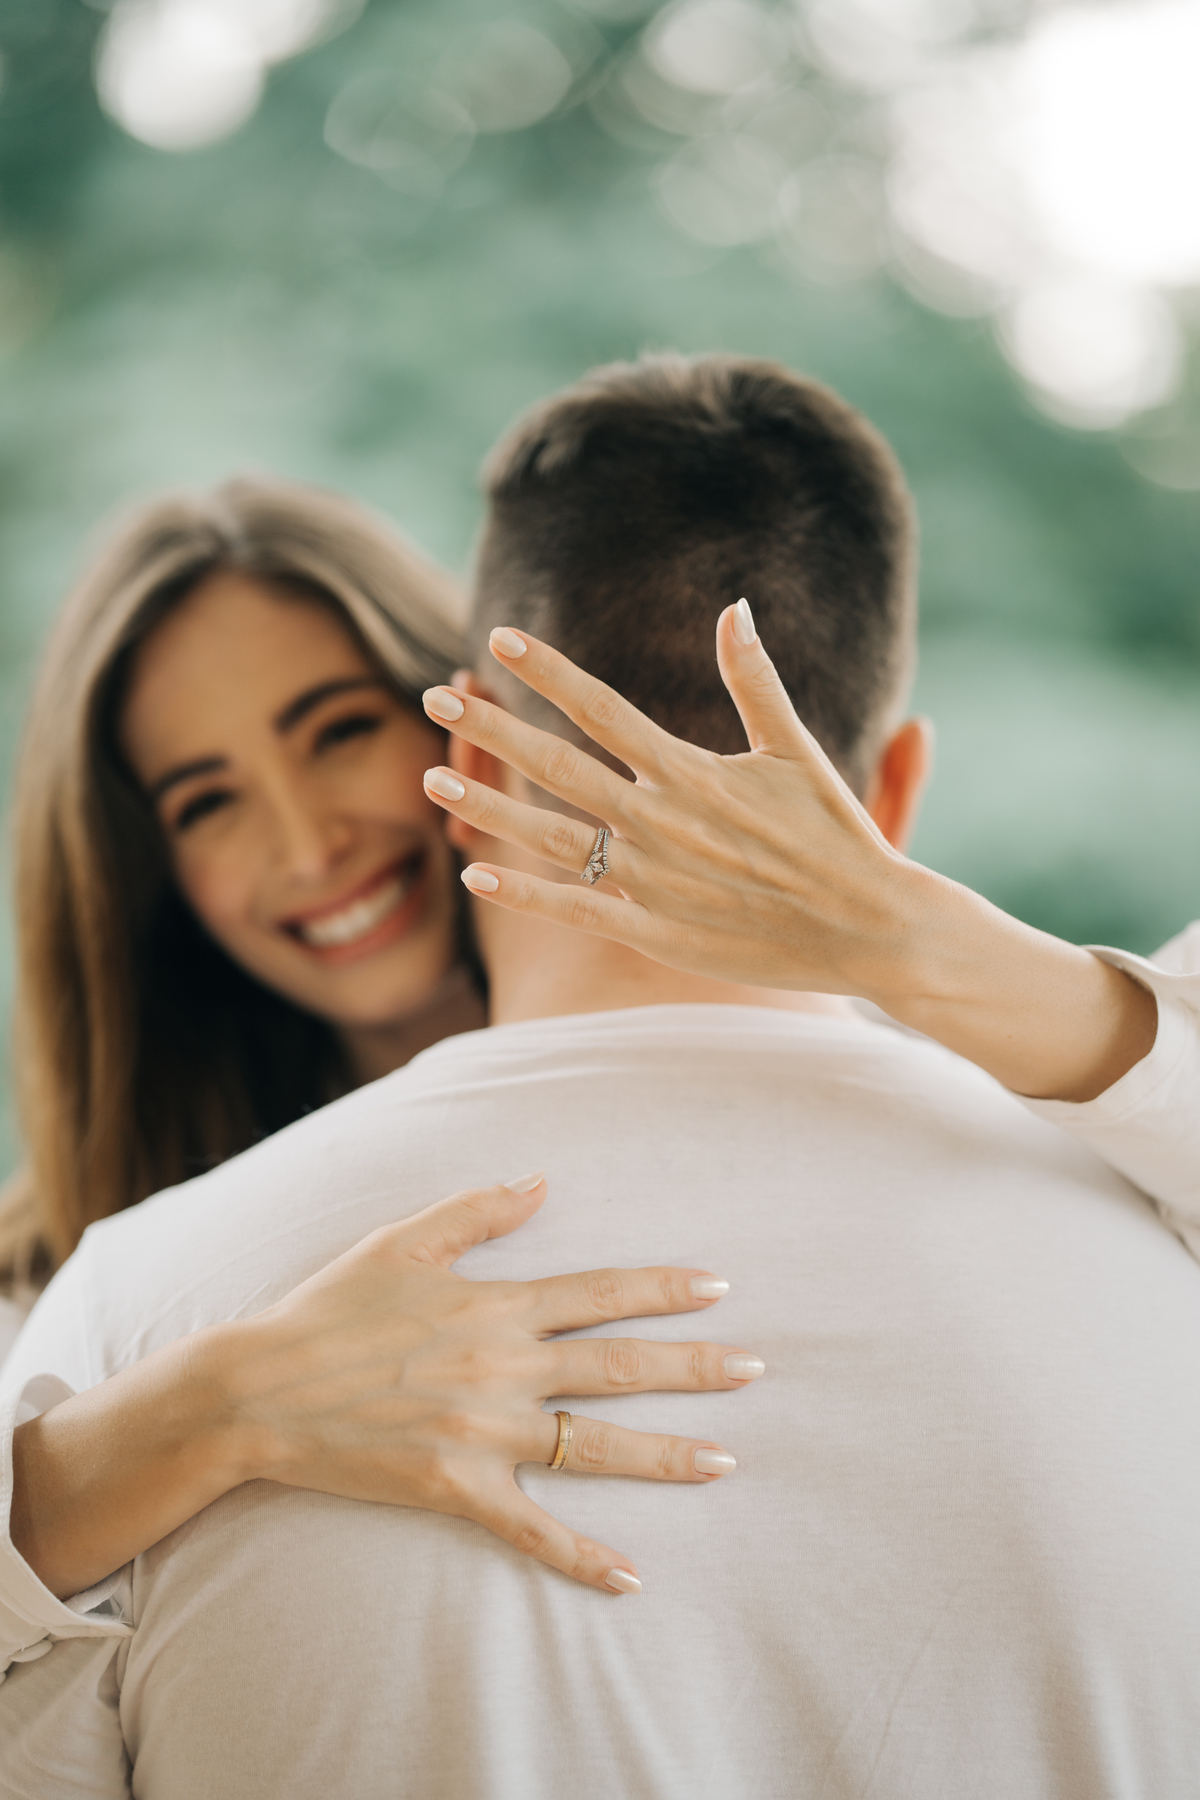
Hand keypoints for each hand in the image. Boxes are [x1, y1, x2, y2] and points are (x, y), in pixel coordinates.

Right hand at [224, 1177, 758, 1594]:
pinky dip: (584, 1558)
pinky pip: (534, 1531)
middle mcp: (503, 1367)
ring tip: (725, 1459)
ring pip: (596, 1446)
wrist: (260, 1390)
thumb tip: (543, 1180)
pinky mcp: (458, 1489)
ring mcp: (485, 1433)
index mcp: (495, 1304)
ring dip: (667, 1454)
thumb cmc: (330, 1308)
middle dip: (695, 1366)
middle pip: (620, 1367)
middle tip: (755, 1368)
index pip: (601, 1292)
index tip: (719, 1288)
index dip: (664, 1289)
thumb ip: (479, 1209)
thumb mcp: (404, 1240)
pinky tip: (631, 1576)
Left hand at [422, 608, 915, 999]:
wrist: (869, 929)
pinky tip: (475, 872)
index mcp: (692, 771)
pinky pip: (574, 909)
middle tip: (431, 695)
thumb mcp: (797, 751)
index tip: (499, 640)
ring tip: (430, 777)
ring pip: (548, 837)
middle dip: (490, 730)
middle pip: (555, 766)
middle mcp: (661, 822)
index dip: (546, 672)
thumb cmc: (836, 837)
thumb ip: (756, 680)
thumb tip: (734, 605)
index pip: (601, 709)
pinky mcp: (656, 931)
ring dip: (485, 807)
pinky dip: (522, 892)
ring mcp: (652, 880)